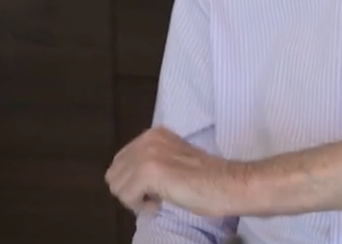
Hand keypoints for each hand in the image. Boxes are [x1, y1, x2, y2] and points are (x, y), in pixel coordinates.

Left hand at [105, 127, 244, 216]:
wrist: (227, 183)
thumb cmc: (206, 177)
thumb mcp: (173, 159)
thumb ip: (152, 160)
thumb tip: (129, 178)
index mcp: (153, 134)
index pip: (121, 161)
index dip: (133, 181)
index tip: (155, 188)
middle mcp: (148, 139)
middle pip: (114, 174)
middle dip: (130, 189)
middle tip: (154, 196)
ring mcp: (147, 154)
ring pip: (117, 186)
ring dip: (135, 199)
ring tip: (158, 199)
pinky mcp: (149, 171)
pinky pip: (126, 197)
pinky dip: (141, 206)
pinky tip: (160, 204)